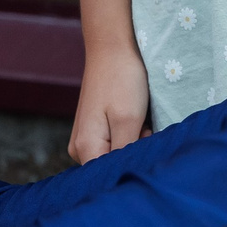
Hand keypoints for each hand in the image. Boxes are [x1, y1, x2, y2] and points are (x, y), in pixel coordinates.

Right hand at [68, 47, 148, 162]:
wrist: (113, 49)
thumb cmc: (121, 81)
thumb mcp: (128, 120)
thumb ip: (125, 151)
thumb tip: (126, 173)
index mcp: (84, 148)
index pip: (107, 177)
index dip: (131, 167)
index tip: (147, 148)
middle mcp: (79, 148)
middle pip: (111, 168)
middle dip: (133, 156)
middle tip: (146, 132)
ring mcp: (86, 138)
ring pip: (115, 155)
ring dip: (134, 145)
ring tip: (142, 124)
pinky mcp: (95, 129)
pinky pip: (115, 144)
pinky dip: (130, 137)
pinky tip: (139, 123)